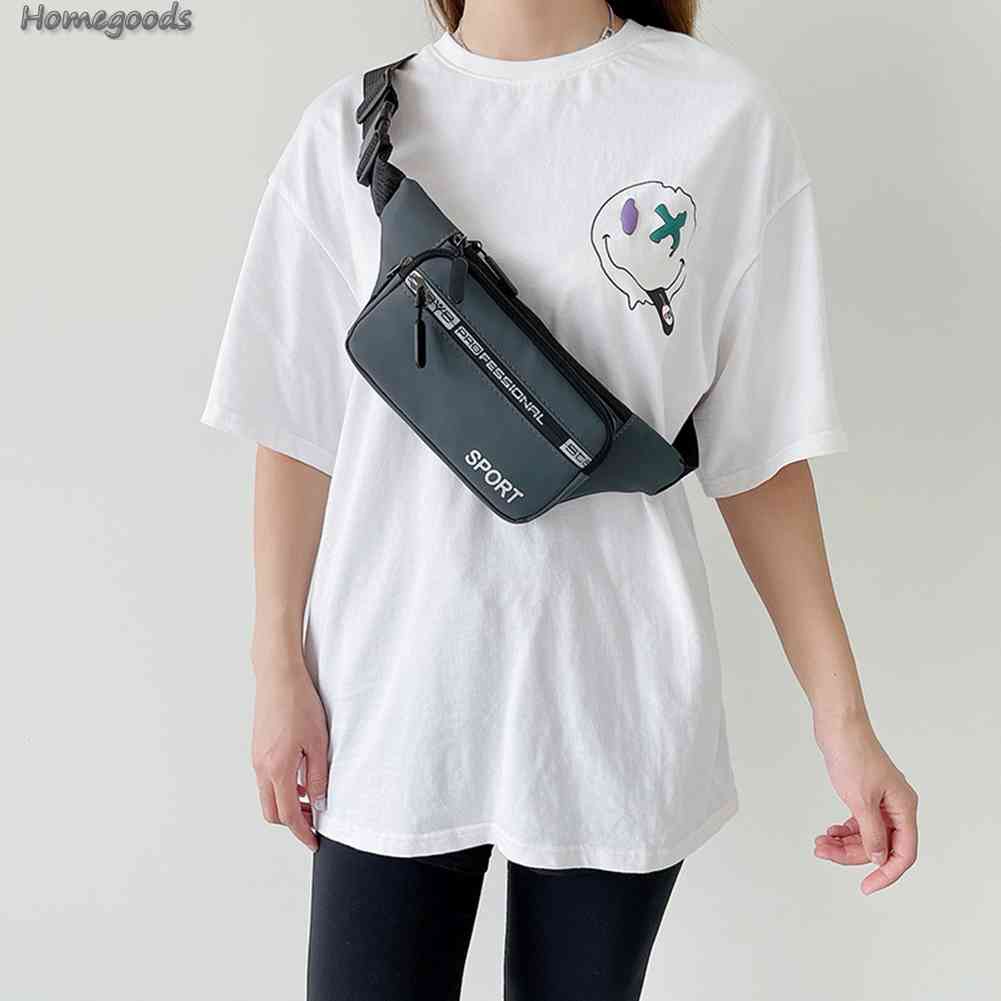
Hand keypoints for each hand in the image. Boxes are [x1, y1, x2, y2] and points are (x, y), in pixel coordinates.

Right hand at [251, 662, 328, 851]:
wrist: (278, 676)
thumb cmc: (300, 704)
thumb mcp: (318, 742)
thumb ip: (317, 777)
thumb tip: (317, 803)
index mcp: (277, 769)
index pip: (287, 814)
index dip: (301, 832)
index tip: (313, 841)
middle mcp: (261, 768)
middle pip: (271, 811)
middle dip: (291, 822)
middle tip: (313, 821)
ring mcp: (256, 758)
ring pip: (267, 795)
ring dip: (286, 803)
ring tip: (310, 797)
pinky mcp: (257, 749)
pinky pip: (266, 779)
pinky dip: (281, 787)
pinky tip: (300, 776)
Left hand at [813, 714, 918, 893]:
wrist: (838, 724)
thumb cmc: (852, 754)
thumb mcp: (860, 801)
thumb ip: (872, 834)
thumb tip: (879, 858)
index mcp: (904, 808)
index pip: (903, 853)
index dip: (886, 873)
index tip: (865, 887)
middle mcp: (896, 806)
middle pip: (880, 845)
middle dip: (852, 854)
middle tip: (824, 852)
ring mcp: (880, 799)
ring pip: (867, 834)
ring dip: (844, 842)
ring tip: (820, 843)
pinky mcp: (865, 792)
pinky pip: (859, 821)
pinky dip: (844, 829)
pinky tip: (829, 831)